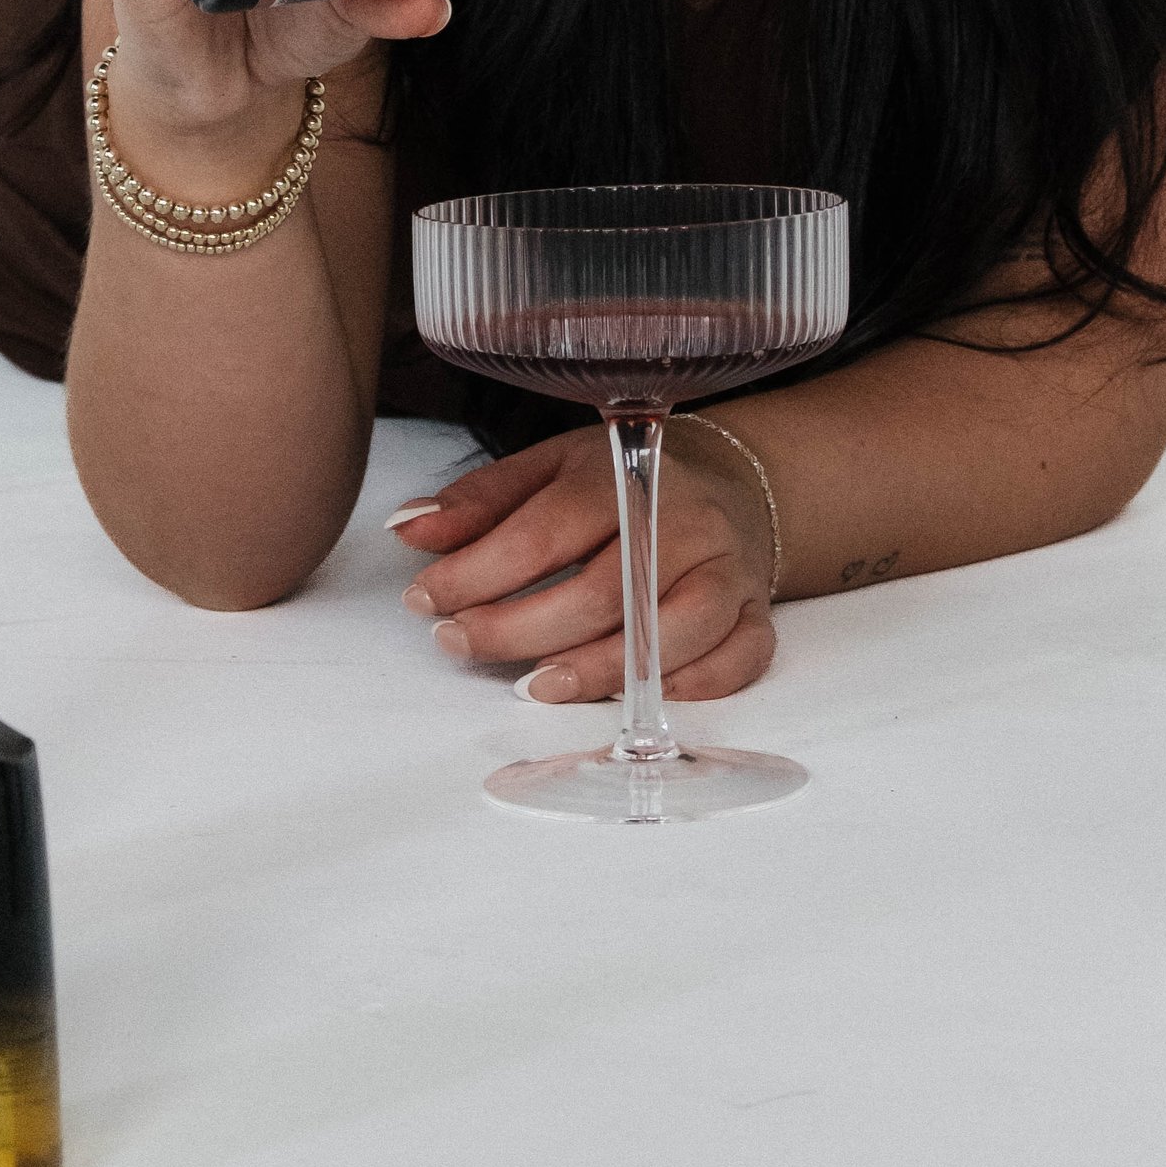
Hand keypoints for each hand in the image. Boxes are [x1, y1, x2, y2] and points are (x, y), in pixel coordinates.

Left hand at [394, 427, 777, 702]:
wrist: (728, 481)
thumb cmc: (622, 482)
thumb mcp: (548, 469)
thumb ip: (478, 502)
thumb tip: (407, 530)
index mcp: (627, 473)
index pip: (546, 530)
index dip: (478, 572)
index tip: (425, 599)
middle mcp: (685, 521)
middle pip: (603, 590)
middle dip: (520, 628)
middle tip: (459, 643)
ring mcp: (728, 571)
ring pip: (671, 634)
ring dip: (596, 670)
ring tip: (532, 685)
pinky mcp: (758, 614)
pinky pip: (736, 661)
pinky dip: (687, 687)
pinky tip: (628, 696)